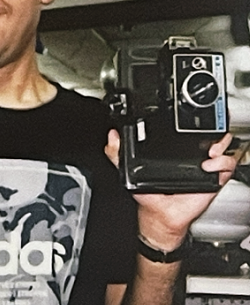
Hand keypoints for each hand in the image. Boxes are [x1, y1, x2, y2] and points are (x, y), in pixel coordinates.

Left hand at [105, 129, 236, 249]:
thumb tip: (112, 136)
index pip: (185, 129)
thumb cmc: (148, 195)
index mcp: (172, 150)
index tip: (184, 122)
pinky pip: (226, 167)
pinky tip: (208, 166)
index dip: (190, 122)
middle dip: (211, 131)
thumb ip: (117, 153)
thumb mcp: (128, 170)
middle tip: (203, 136)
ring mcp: (203, 166)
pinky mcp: (212, 179)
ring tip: (208, 152)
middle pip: (209, 134)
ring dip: (219, 145)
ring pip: (222, 147)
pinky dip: (222, 163)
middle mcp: (190, 156)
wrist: (160, 215)